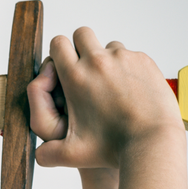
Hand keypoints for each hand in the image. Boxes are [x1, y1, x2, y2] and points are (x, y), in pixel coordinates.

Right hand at [27, 27, 182, 168]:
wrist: (152, 142)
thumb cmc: (113, 148)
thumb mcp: (74, 154)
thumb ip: (48, 154)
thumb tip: (36, 155)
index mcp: (76, 78)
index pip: (58, 43)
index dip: (59, 53)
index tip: (64, 66)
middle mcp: (98, 62)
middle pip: (81, 34)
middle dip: (81, 47)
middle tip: (86, 69)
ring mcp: (123, 59)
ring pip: (108, 46)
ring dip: (106, 60)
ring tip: (111, 87)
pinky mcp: (143, 61)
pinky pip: (131, 56)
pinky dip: (128, 68)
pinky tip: (131, 91)